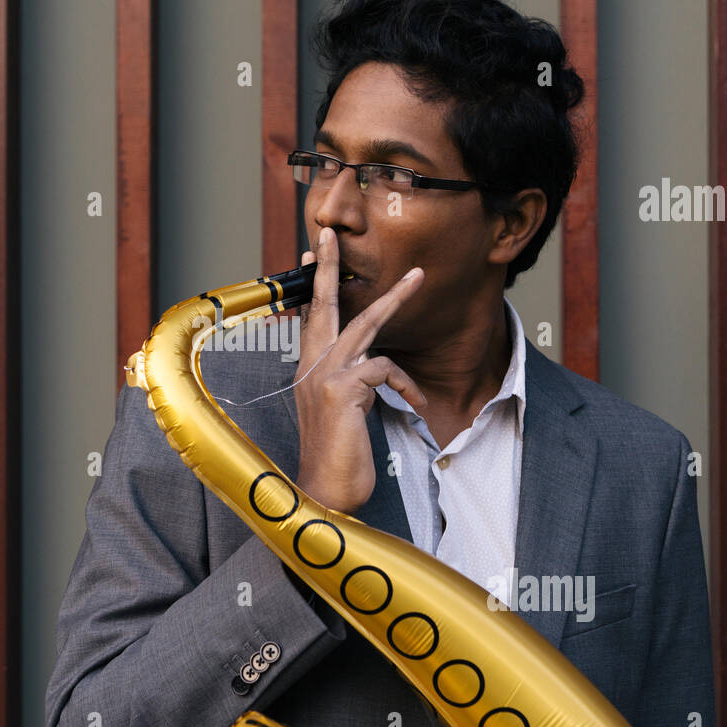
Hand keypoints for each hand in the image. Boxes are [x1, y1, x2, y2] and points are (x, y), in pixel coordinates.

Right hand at [293, 228, 426, 513]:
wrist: (326, 494)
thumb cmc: (338, 456)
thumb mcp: (343, 413)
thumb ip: (352, 384)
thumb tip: (374, 369)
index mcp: (308, 370)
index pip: (311, 317)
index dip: (314, 284)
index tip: (313, 252)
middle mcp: (310, 367)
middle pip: (322, 305)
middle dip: (327, 266)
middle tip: (329, 232)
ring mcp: (323, 376)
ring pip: (362, 323)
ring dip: (394, 297)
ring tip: (418, 276)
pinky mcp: (341, 390)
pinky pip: (383, 367)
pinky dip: (405, 383)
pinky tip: (417, 405)